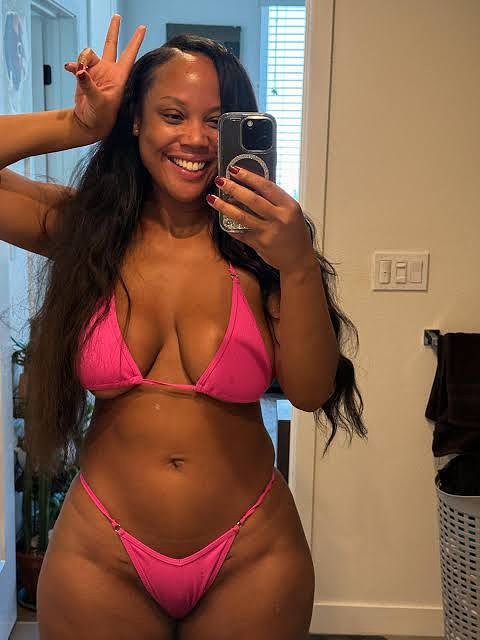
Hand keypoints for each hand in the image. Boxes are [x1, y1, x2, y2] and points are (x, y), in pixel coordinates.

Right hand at [64, 15, 145, 137]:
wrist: (89, 124)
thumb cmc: (100, 118)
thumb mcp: (97, 101)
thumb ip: (88, 84)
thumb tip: (80, 70)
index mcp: (119, 77)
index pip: (129, 54)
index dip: (135, 41)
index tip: (143, 28)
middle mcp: (109, 72)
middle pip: (111, 45)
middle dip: (113, 30)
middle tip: (117, 17)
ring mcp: (97, 73)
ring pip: (89, 54)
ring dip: (82, 59)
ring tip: (80, 73)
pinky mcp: (85, 76)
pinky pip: (78, 64)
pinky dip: (73, 66)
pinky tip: (70, 69)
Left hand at [208, 168, 315, 272]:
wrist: (299, 258)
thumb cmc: (295, 232)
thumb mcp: (291, 211)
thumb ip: (275, 200)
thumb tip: (251, 185)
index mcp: (289, 206)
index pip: (266, 187)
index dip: (249, 177)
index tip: (235, 170)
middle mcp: (279, 218)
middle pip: (252, 200)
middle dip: (233, 188)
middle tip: (220, 180)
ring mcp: (268, 232)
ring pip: (242, 216)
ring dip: (225, 206)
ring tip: (212, 198)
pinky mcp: (259, 244)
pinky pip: (240, 233)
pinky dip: (229, 226)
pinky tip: (220, 219)